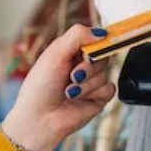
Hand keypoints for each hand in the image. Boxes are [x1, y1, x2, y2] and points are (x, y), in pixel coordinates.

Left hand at [0, 25, 115, 150]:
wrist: (40, 118)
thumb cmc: (41, 85)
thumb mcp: (55, 53)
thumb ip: (78, 36)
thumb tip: (102, 32)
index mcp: (71, 50)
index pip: (93, 38)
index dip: (98, 42)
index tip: (97, 47)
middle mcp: (82, 64)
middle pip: (103, 55)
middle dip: (88, 66)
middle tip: (73, 75)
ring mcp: (91, 81)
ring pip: (106, 72)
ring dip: (87, 83)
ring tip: (69, 91)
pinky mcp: (98, 97)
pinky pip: (109, 88)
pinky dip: (94, 93)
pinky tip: (79, 98)